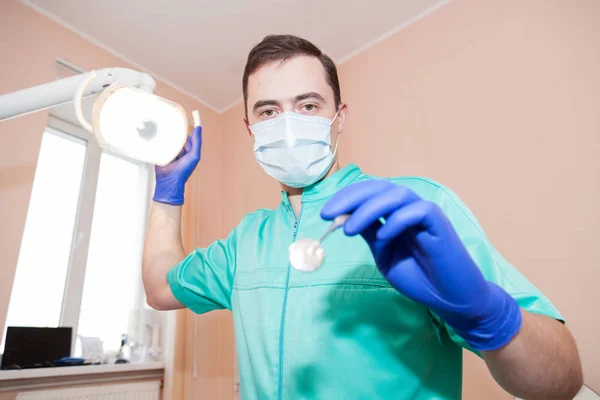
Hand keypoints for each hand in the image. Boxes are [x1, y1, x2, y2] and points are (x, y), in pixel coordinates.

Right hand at [153, 126, 201, 204]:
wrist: (168, 181)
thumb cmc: (183, 171)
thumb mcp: (194, 155)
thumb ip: (197, 142)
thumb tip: (199, 128)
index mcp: (190, 152)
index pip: (191, 138)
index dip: (192, 128)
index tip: (193, 115)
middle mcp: (181, 152)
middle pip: (180, 137)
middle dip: (178, 134)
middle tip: (176, 130)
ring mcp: (171, 153)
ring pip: (171, 140)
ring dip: (169, 138)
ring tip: (168, 139)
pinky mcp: (162, 154)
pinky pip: (162, 144)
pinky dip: (161, 142)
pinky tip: (160, 139)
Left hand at [321, 180, 521, 350]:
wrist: (450, 299)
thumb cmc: (420, 278)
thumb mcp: (385, 255)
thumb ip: (370, 235)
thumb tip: (344, 220)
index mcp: (396, 214)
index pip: (370, 193)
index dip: (346, 198)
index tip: (325, 214)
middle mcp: (410, 209)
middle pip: (380, 188)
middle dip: (351, 198)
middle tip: (328, 215)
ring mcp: (426, 214)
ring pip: (397, 195)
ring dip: (369, 209)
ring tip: (349, 229)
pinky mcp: (440, 224)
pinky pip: (418, 211)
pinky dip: (397, 220)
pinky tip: (383, 237)